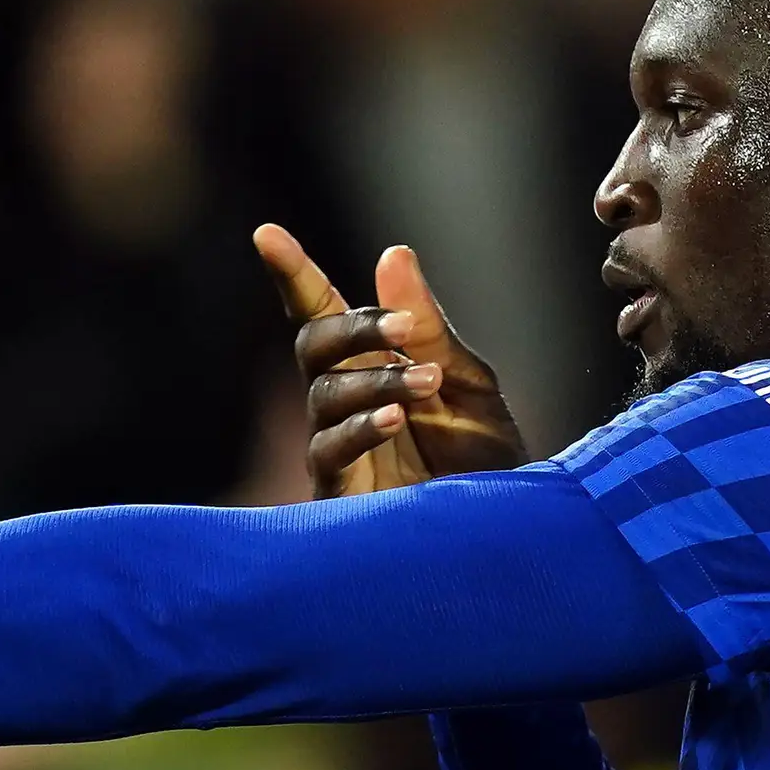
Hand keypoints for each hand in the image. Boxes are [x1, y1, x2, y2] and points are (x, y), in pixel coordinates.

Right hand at [255, 226, 525, 499]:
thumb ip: (427, 328)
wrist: (503, 535)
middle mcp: (342, 402)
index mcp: (370, 366)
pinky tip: (393, 418)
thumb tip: (392, 253)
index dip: (293, 274)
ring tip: (427, 384)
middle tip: (401, 328)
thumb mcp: (465, 383)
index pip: (323, 311)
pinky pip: (332, 450)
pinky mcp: (340, 493)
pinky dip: (361, 428)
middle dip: (352, 328)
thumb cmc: (481, 460)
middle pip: (312, 344)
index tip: (266, 234)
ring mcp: (336, 447)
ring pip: (325, 393)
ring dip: (375, 380)